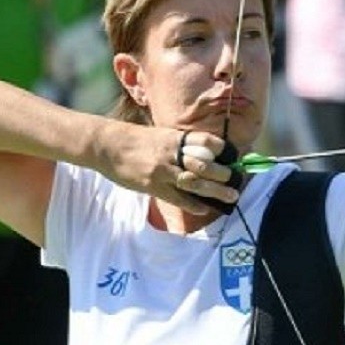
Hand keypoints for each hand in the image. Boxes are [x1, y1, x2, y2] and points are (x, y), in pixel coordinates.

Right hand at [96, 123, 238, 214]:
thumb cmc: (137, 141)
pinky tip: (205, 208)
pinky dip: (193, 204)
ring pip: (194, 182)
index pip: (207, 142)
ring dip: (215, 191)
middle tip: (238, 180)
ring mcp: (162, 170)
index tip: (235, 157)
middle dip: (224, 174)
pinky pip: (177, 198)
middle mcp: (171, 153)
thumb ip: (182, 144)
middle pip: (205, 164)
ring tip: (231, 197)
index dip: (223, 149)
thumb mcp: (162, 135)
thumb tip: (206, 155)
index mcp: (175, 137)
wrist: (107, 146)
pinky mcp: (152, 186)